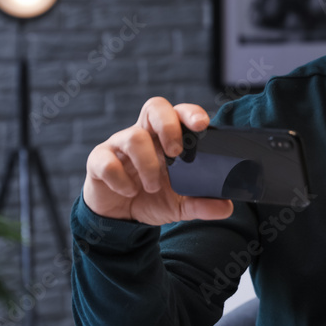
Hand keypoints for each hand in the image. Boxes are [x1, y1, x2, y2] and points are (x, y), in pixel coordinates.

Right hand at [82, 97, 234, 225]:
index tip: (202, 125)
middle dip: (168, 126)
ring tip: (153, 187)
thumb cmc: (153, 198)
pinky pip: (106, 161)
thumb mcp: (182, 205)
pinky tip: (129, 192)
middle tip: (176, 152)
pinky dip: (120, 180)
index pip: (179, 112)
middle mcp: (144, 134)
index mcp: (166, 138)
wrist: (121, 218)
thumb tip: (226, 206)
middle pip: (155, 107)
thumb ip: (202, 204)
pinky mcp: (99, 161)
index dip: (190, 112)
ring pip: (133, 136)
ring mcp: (120, 145)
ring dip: (148, 164)